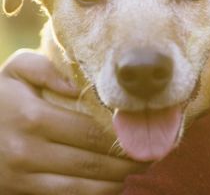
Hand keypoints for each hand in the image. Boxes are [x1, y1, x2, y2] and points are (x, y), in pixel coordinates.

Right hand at [0, 50, 137, 194]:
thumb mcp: (16, 70)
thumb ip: (47, 69)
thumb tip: (81, 85)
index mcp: (32, 116)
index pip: (90, 129)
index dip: (121, 134)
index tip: (143, 131)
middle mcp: (28, 149)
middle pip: (91, 160)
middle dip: (126, 159)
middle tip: (152, 152)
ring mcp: (22, 175)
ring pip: (82, 185)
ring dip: (116, 179)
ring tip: (140, 168)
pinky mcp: (19, 190)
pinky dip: (95, 193)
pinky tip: (113, 183)